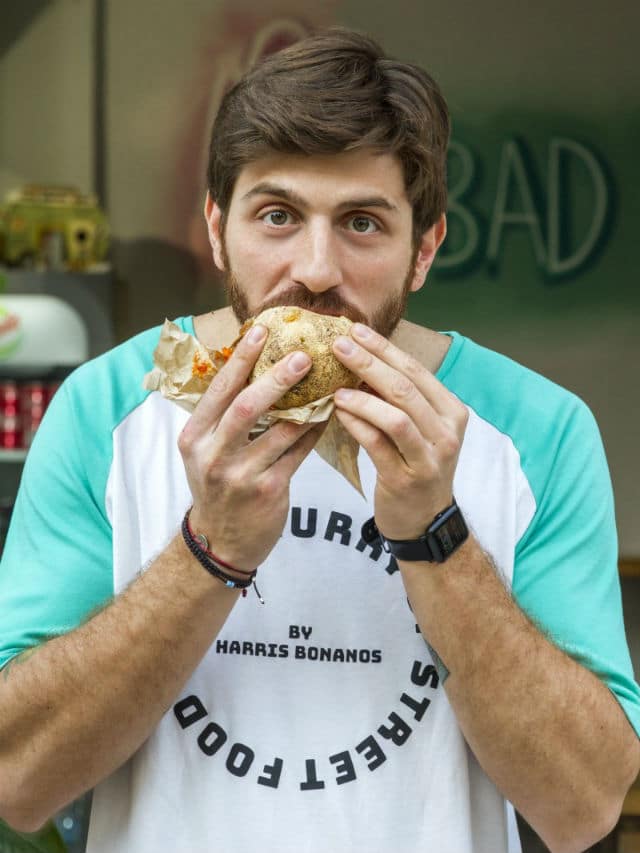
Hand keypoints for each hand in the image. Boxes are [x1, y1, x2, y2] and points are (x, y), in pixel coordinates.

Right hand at [178, 324, 321, 569]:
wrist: (222, 541)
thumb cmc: (218, 486)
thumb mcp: (206, 450)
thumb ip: (224, 416)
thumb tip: (256, 366)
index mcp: (194, 436)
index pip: (219, 389)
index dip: (241, 358)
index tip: (262, 330)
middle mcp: (212, 454)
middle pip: (247, 405)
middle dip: (278, 377)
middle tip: (306, 355)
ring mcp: (240, 475)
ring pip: (281, 429)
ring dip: (308, 403)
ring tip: (330, 380)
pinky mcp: (269, 491)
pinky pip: (299, 452)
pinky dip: (315, 430)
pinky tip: (329, 414)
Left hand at [332, 323, 467, 540]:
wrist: (424, 520)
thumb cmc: (415, 465)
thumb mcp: (420, 428)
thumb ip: (400, 398)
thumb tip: (360, 358)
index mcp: (452, 411)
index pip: (416, 370)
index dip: (384, 348)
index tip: (354, 330)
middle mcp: (447, 432)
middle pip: (405, 388)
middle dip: (369, 362)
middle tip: (338, 345)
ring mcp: (429, 457)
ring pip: (395, 416)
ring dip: (362, 397)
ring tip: (334, 386)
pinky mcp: (406, 479)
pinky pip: (378, 444)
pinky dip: (357, 424)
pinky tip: (338, 412)